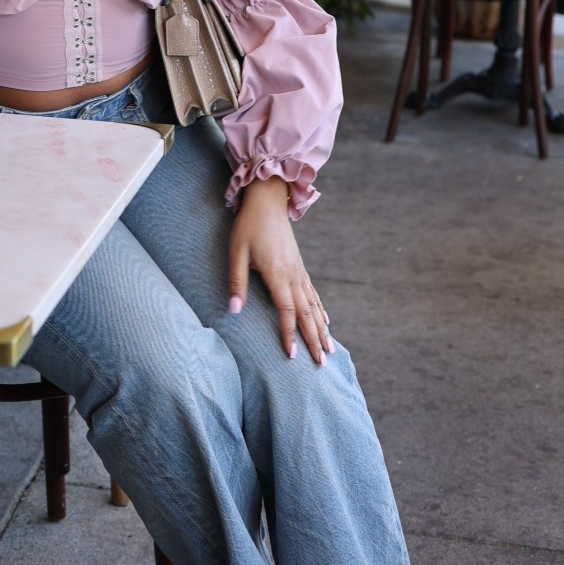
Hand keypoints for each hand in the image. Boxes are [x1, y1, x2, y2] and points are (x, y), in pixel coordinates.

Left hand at [227, 177, 332, 366]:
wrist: (267, 200)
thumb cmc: (248, 226)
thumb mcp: (236, 253)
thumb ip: (236, 283)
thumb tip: (233, 311)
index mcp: (277, 274)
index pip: (286, 311)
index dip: (289, 334)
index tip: (292, 356)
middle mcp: (293, 275)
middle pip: (307, 314)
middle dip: (314, 339)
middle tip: (323, 364)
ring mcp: (299, 271)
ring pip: (314, 306)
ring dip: (321, 329)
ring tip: (330, 350)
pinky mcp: (300, 266)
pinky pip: (313, 293)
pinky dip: (321, 310)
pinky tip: (326, 321)